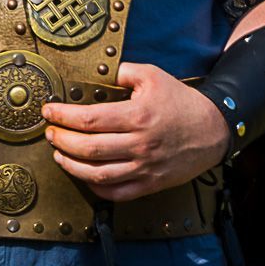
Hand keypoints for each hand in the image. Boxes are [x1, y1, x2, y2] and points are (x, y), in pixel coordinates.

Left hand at [42, 61, 230, 200]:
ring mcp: (145, 167)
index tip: (49, 112)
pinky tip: (84, 176)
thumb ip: (122, 72)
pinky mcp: (152, 183)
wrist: (215, 129)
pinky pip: (119, 193)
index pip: (88, 120)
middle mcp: (140, 144)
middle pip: (88, 149)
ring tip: (59, 155)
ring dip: (72, 166)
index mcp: (137, 116)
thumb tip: (96, 74)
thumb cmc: (182, 102)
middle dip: (61, 141)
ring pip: (99, 175)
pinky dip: (96, 188)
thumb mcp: (153, 76)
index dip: (62, 117)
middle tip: (50, 133)